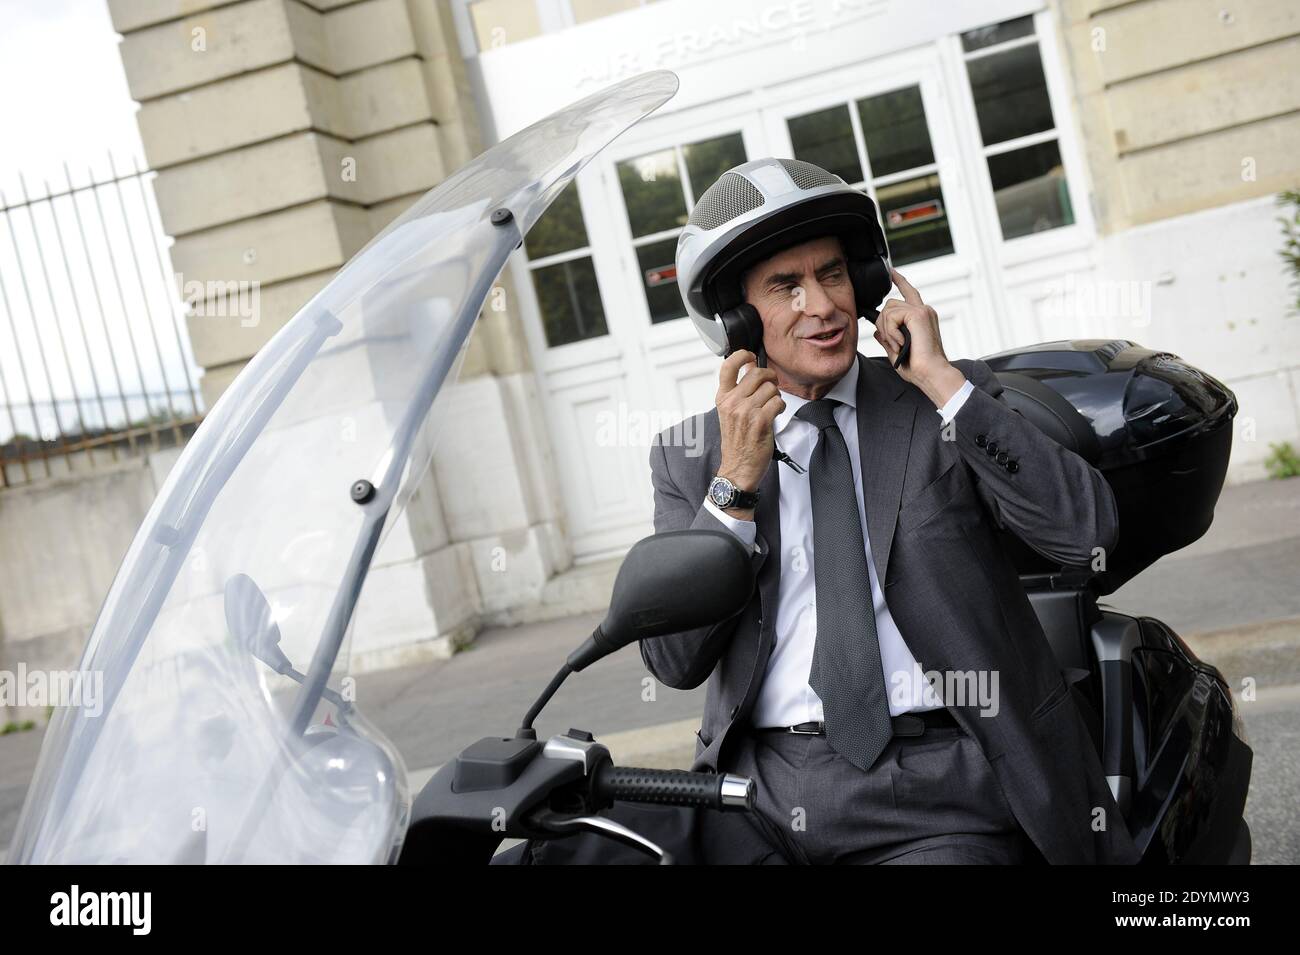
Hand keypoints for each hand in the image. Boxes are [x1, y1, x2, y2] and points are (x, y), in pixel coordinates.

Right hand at [715, 350, 783, 497]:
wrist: (737, 468)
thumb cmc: (736, 442)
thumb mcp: (730, 413)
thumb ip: (739, 389)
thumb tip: (750, 365)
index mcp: (723, 398)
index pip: (727, 366)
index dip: (742, 355)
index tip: (751, 356)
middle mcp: (732, 403)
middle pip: (757, 374)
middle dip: (770, 378)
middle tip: (771, 386)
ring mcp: (746, 412)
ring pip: (771, 389)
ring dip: (775, 397)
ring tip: (770, 408)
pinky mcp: (761, 422)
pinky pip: (778, 402)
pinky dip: (780, 408)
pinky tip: (774, 415)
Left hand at [874, 267, 965, 408]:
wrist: (932, 373)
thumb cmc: (919, 367)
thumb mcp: (897, 352)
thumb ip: (887, 339)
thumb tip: (877, 331)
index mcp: (921, 318)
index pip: (909, 293)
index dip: (899, 281)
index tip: (891, 272)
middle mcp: (923, 311)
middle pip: (890, 304)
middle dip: (883, 324)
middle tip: (892, 343)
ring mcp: (922, 311)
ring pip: (888, 310)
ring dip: (887, 331)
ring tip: (898, 345)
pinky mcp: (918, 314)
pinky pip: (892, 317)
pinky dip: (891, 332)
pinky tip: (901, 342)